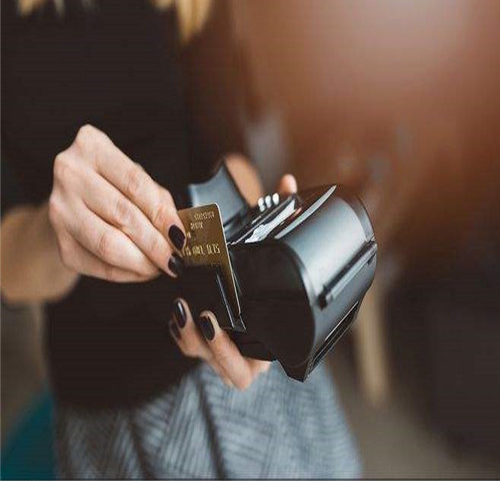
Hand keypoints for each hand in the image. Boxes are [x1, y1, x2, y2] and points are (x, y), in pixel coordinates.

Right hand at [48, 124, 185, 281]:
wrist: (74, 202)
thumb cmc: (113, 186)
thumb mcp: (135, 179)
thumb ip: (157, 199)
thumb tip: (178, 233)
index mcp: (92, 147)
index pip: (135, 184)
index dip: (162, 214)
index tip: (181, 236)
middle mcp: (70, 174)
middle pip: (122, 215)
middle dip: (156, 243)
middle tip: (175, 258)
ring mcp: (60, 209)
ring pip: (108, 244)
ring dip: (142, 262)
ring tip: (161, 266)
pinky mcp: (60, 242)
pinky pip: (99, 266)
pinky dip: (127, 273)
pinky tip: (142, 271)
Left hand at [168, 174, 297, 389]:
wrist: (246, 287)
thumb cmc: (260, 272)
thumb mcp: (266, 246)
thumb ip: (279, 215)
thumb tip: (289, 183)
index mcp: (268, 340)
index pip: (253, 364)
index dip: (234, 352)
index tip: (214, 321)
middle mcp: (248, 351)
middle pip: (231, 372)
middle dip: (214, 349)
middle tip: (202, 316)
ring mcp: (223, 349)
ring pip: (205, 362)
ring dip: (190, 339)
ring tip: (181, 308)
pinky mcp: (203, 342)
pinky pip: (189, 346)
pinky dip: (181, 331)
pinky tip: (176, 310)